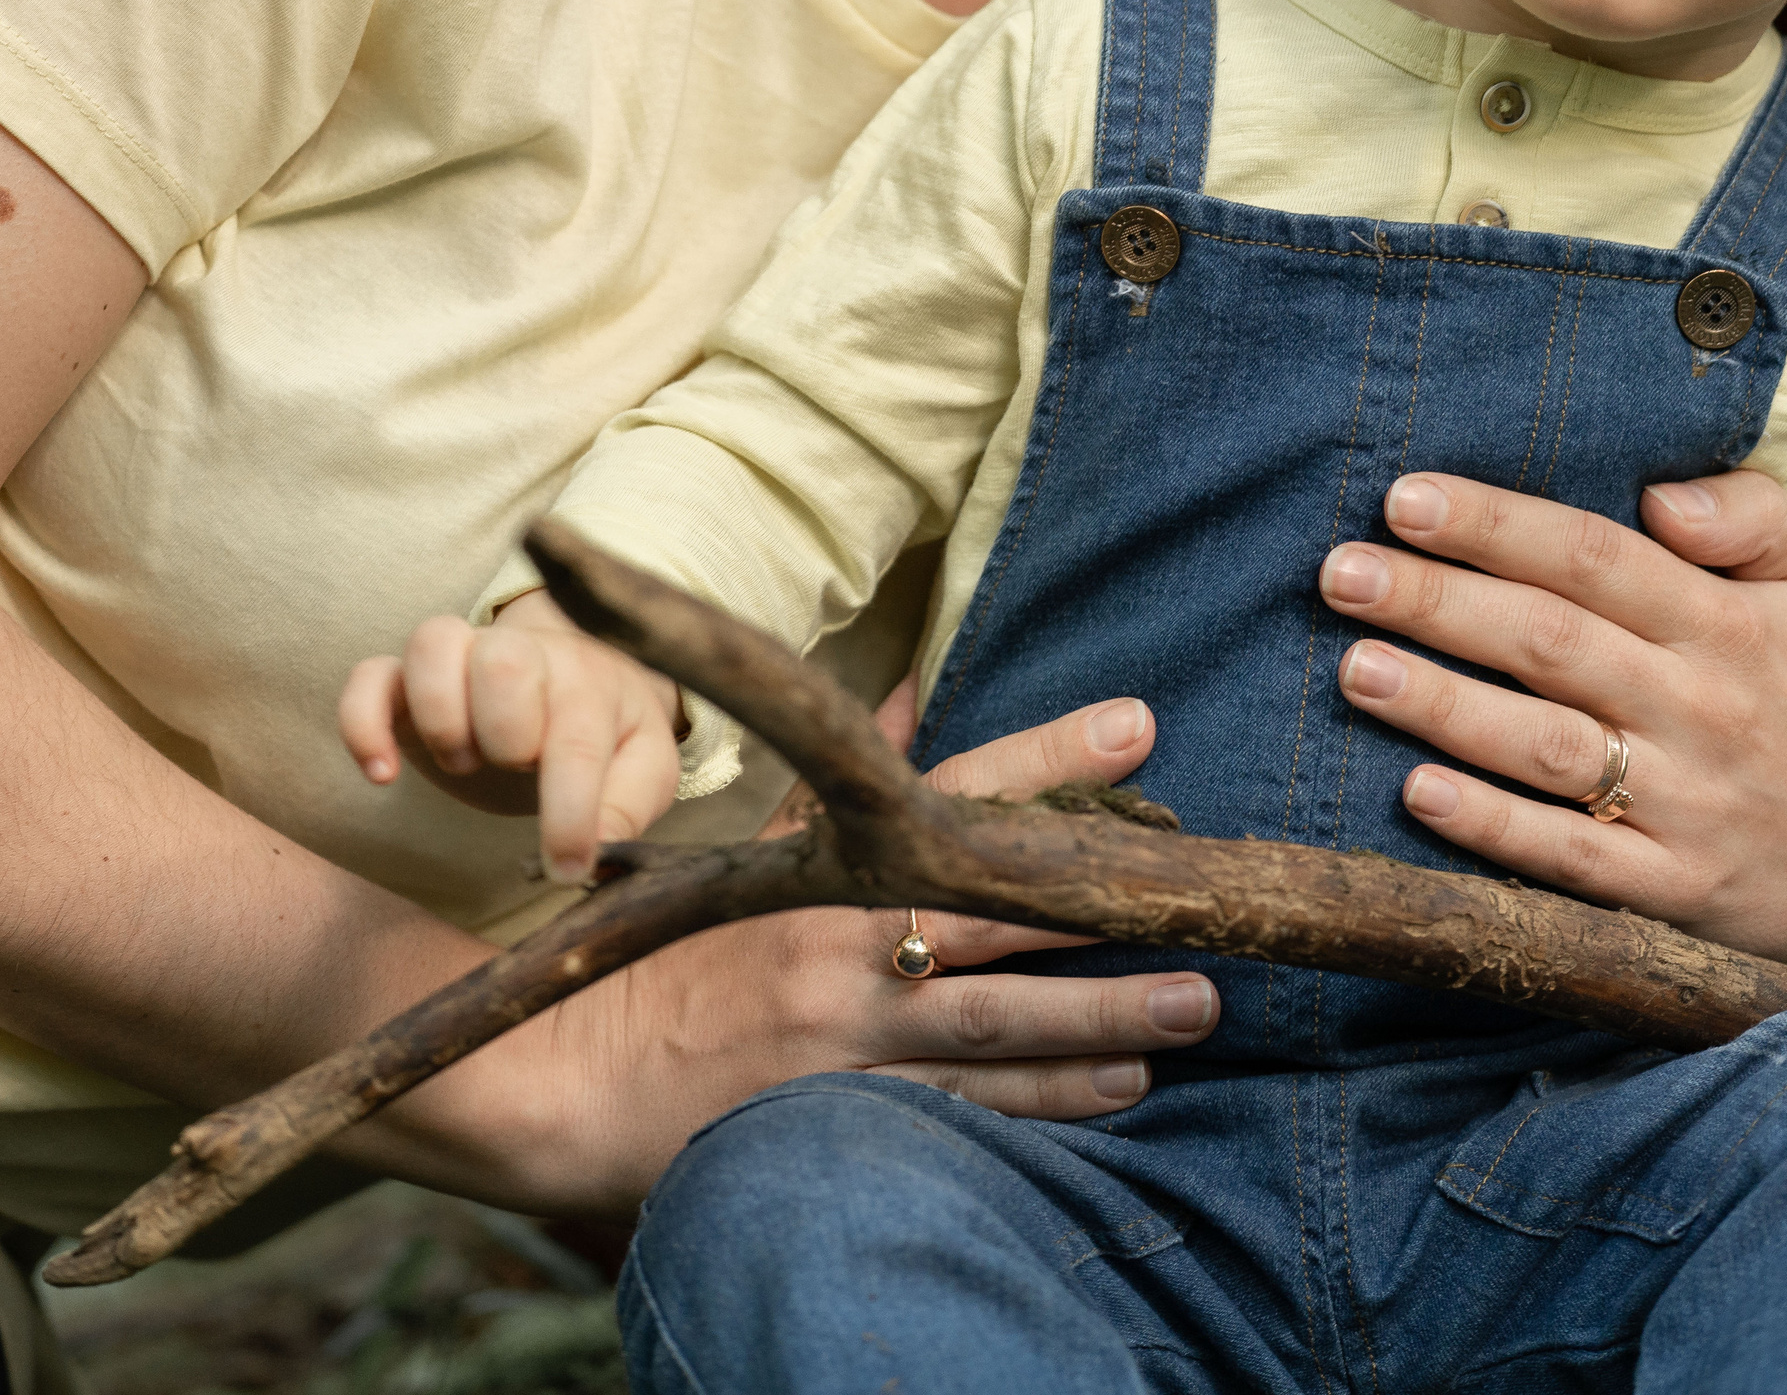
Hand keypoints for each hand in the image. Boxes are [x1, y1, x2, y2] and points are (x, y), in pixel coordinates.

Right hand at [340, 591, 683, 884]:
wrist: (579, 672)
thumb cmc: (608, 727)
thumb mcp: (642, 766)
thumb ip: (630, 803)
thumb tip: (595, 853)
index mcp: (588, 683)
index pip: (578, 738)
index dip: (570, 813)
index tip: (568, 868)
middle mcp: (525, 655)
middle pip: (504, 661)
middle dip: (508, 733)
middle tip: (517, 768)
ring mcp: (463, 659)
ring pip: (433, 642)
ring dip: (442, 715)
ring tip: (464, 760)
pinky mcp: (408, 681)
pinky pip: (368, 676)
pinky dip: (362, 722)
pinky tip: (382, 774)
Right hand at [539, 685, 1220, 1175]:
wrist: (575, 1069)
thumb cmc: (684, 947)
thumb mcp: (758, 842)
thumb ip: (840, 766)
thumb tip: (909, 676)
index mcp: (831, 858)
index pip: (959, 787)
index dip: (1051, 756)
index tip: (1139, 726)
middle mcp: (846, 933)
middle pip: (999, 905)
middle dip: (1105, 904)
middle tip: (1211, 900)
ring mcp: (847, 1029)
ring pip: (999, 1017)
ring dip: (1104, 1015)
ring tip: (1197, 1007)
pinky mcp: (843, 1110)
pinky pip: (964, 1106)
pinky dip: (1045, 1099)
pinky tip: (1118, 1089)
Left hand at [1319, 466, 1786, 979]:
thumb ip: (1750, 512)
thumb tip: (1660, 492)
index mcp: (1726, 626)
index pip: (1593, 556)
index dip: (1495, 524)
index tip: (1403, 498)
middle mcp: (1701, 710)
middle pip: (1550, 642)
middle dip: (1437, 601)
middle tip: (1341, 571)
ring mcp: (1684, 808)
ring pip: (1546, 748)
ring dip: (1443, 707)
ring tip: (1354, 667)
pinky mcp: (1667, 894)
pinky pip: (1567, 858)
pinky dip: (1491, 826)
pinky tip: (1416, 790)